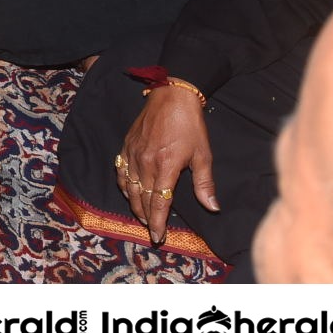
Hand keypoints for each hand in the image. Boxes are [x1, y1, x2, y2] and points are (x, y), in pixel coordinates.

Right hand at [117, 86, 217, 244]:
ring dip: (135, 205)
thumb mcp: (203, 155)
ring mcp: (133, 154)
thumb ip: (204, 183)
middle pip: (142, 199)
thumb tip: (212, 207)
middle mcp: (145, 163)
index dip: (158, 223)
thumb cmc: (190, 125)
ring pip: (129, 188)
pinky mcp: (126, 145)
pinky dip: (124, 186)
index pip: (158, 203)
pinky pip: (120, 171)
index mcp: (165, 167)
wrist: (171, 96)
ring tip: (143, 216)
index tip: (158, 237)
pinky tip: (129, 192)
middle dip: (146, 218)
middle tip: (152, 231)